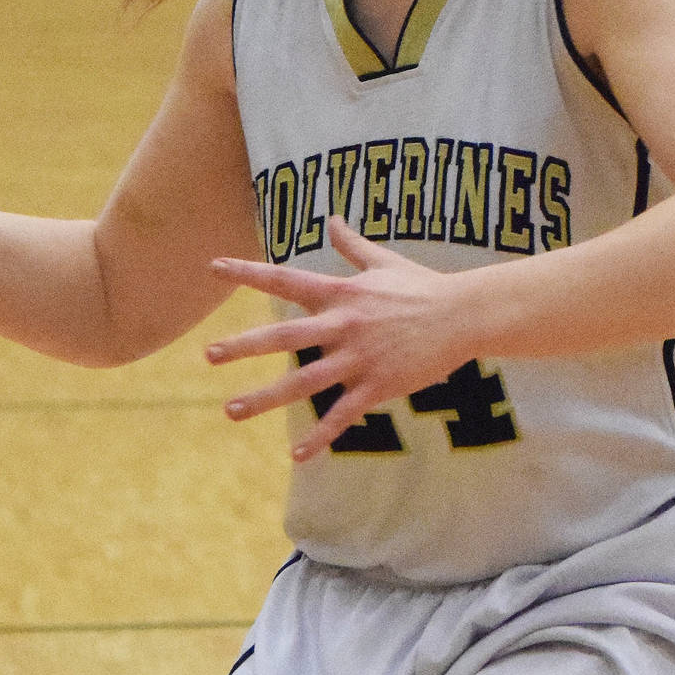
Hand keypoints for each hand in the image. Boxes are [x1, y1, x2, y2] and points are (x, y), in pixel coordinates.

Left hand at [206, 217, 478, 461]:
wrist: (465, 315)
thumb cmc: (424, 287)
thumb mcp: (384, 262)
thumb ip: (352, 245)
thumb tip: (332, 218)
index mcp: (340, 293)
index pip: (284, 279)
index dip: (247, 273)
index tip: (212, 267)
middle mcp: (343, 325)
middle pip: (284, 335)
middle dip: (244, 345)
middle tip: (208, 355)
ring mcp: (359, 357)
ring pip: (304, 381)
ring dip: (265, 397)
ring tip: (230, 410)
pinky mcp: (378, 385)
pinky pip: (343, 414)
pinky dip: (320, 436)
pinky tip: (297, 455)